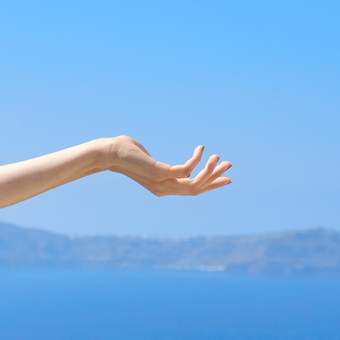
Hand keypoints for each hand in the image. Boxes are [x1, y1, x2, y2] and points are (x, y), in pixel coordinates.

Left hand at [105, 136, 231, 196]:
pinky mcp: (160, 173)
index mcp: (162, 188)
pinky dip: (197, 160)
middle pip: (197, 189)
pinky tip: (201, 149)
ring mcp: (161, 183)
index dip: (210, 185)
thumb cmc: (127, 153)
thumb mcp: (149, 161)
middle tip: (229, 165)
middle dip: (215, 178)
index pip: (191, 190)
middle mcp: (163, 189)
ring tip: (219, 157)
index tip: (226, 178)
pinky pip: (187, 169)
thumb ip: (163, 166)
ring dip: (210, 171)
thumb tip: (169, 165)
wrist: (109, 153)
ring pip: (194, 183)